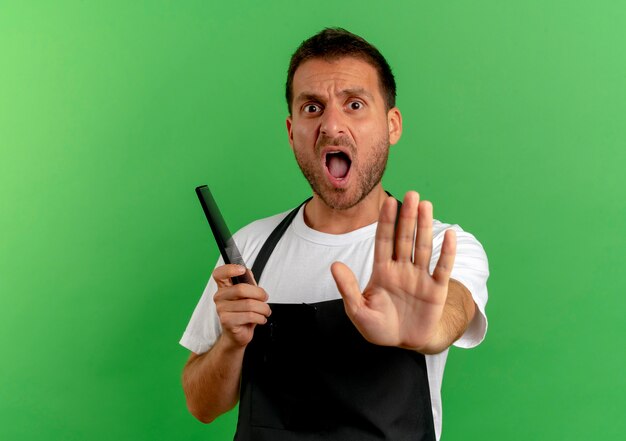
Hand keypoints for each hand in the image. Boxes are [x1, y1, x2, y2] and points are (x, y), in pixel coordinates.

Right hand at [213, 264, 271, 347]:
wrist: (237, 335)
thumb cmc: (242, 313)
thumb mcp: (247, 295)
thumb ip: (247, 282)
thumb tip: (247, 271)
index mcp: (223, 287)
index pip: (219, 274)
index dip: (229, 269)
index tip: (242, 270)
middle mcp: (219, 297)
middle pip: (241, 289)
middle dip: (259, 293)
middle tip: (265, 298)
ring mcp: (221, 309)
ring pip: (249, 304)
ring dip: (263, 308)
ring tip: (265, 311)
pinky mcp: (227, 321)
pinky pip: (249, 316)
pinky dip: (260, 318)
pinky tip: (260, 319)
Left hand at [330, 191, 455, 351]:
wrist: (404, 343)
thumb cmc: (379, 327)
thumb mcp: (358, 310)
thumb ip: (347, 288)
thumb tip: (334, 265)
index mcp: (382, 271)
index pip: (384, 241)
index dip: (386, 222)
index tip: (389, 202)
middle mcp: (402, 269)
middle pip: (404, 238)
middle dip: (407, 217)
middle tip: (411, 194)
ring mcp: (420, 277)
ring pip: (423, 247)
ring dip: (424, 227)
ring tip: (426, 205)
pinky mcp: (436, 290)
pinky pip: (442, 268)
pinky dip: (446, 252)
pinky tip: (448, 234)